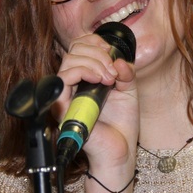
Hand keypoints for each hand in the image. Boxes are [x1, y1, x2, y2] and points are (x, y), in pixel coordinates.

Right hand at [53, 31, 138, 182]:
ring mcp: (67, 96)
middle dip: (97, 52)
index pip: (79, 47)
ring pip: (68, 61)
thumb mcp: (128, 90)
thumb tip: (119, 59)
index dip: (94, 42)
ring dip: (93, 62)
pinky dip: (82, 72)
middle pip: (73, 50)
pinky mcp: (63, 107)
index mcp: (86, 77)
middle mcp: (73, 85)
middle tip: (113, 70)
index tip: (110, 51)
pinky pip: (63, 79)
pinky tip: (99, 80)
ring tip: (109, 77)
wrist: (120, 150)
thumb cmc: (121, 124)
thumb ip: (125, 71)